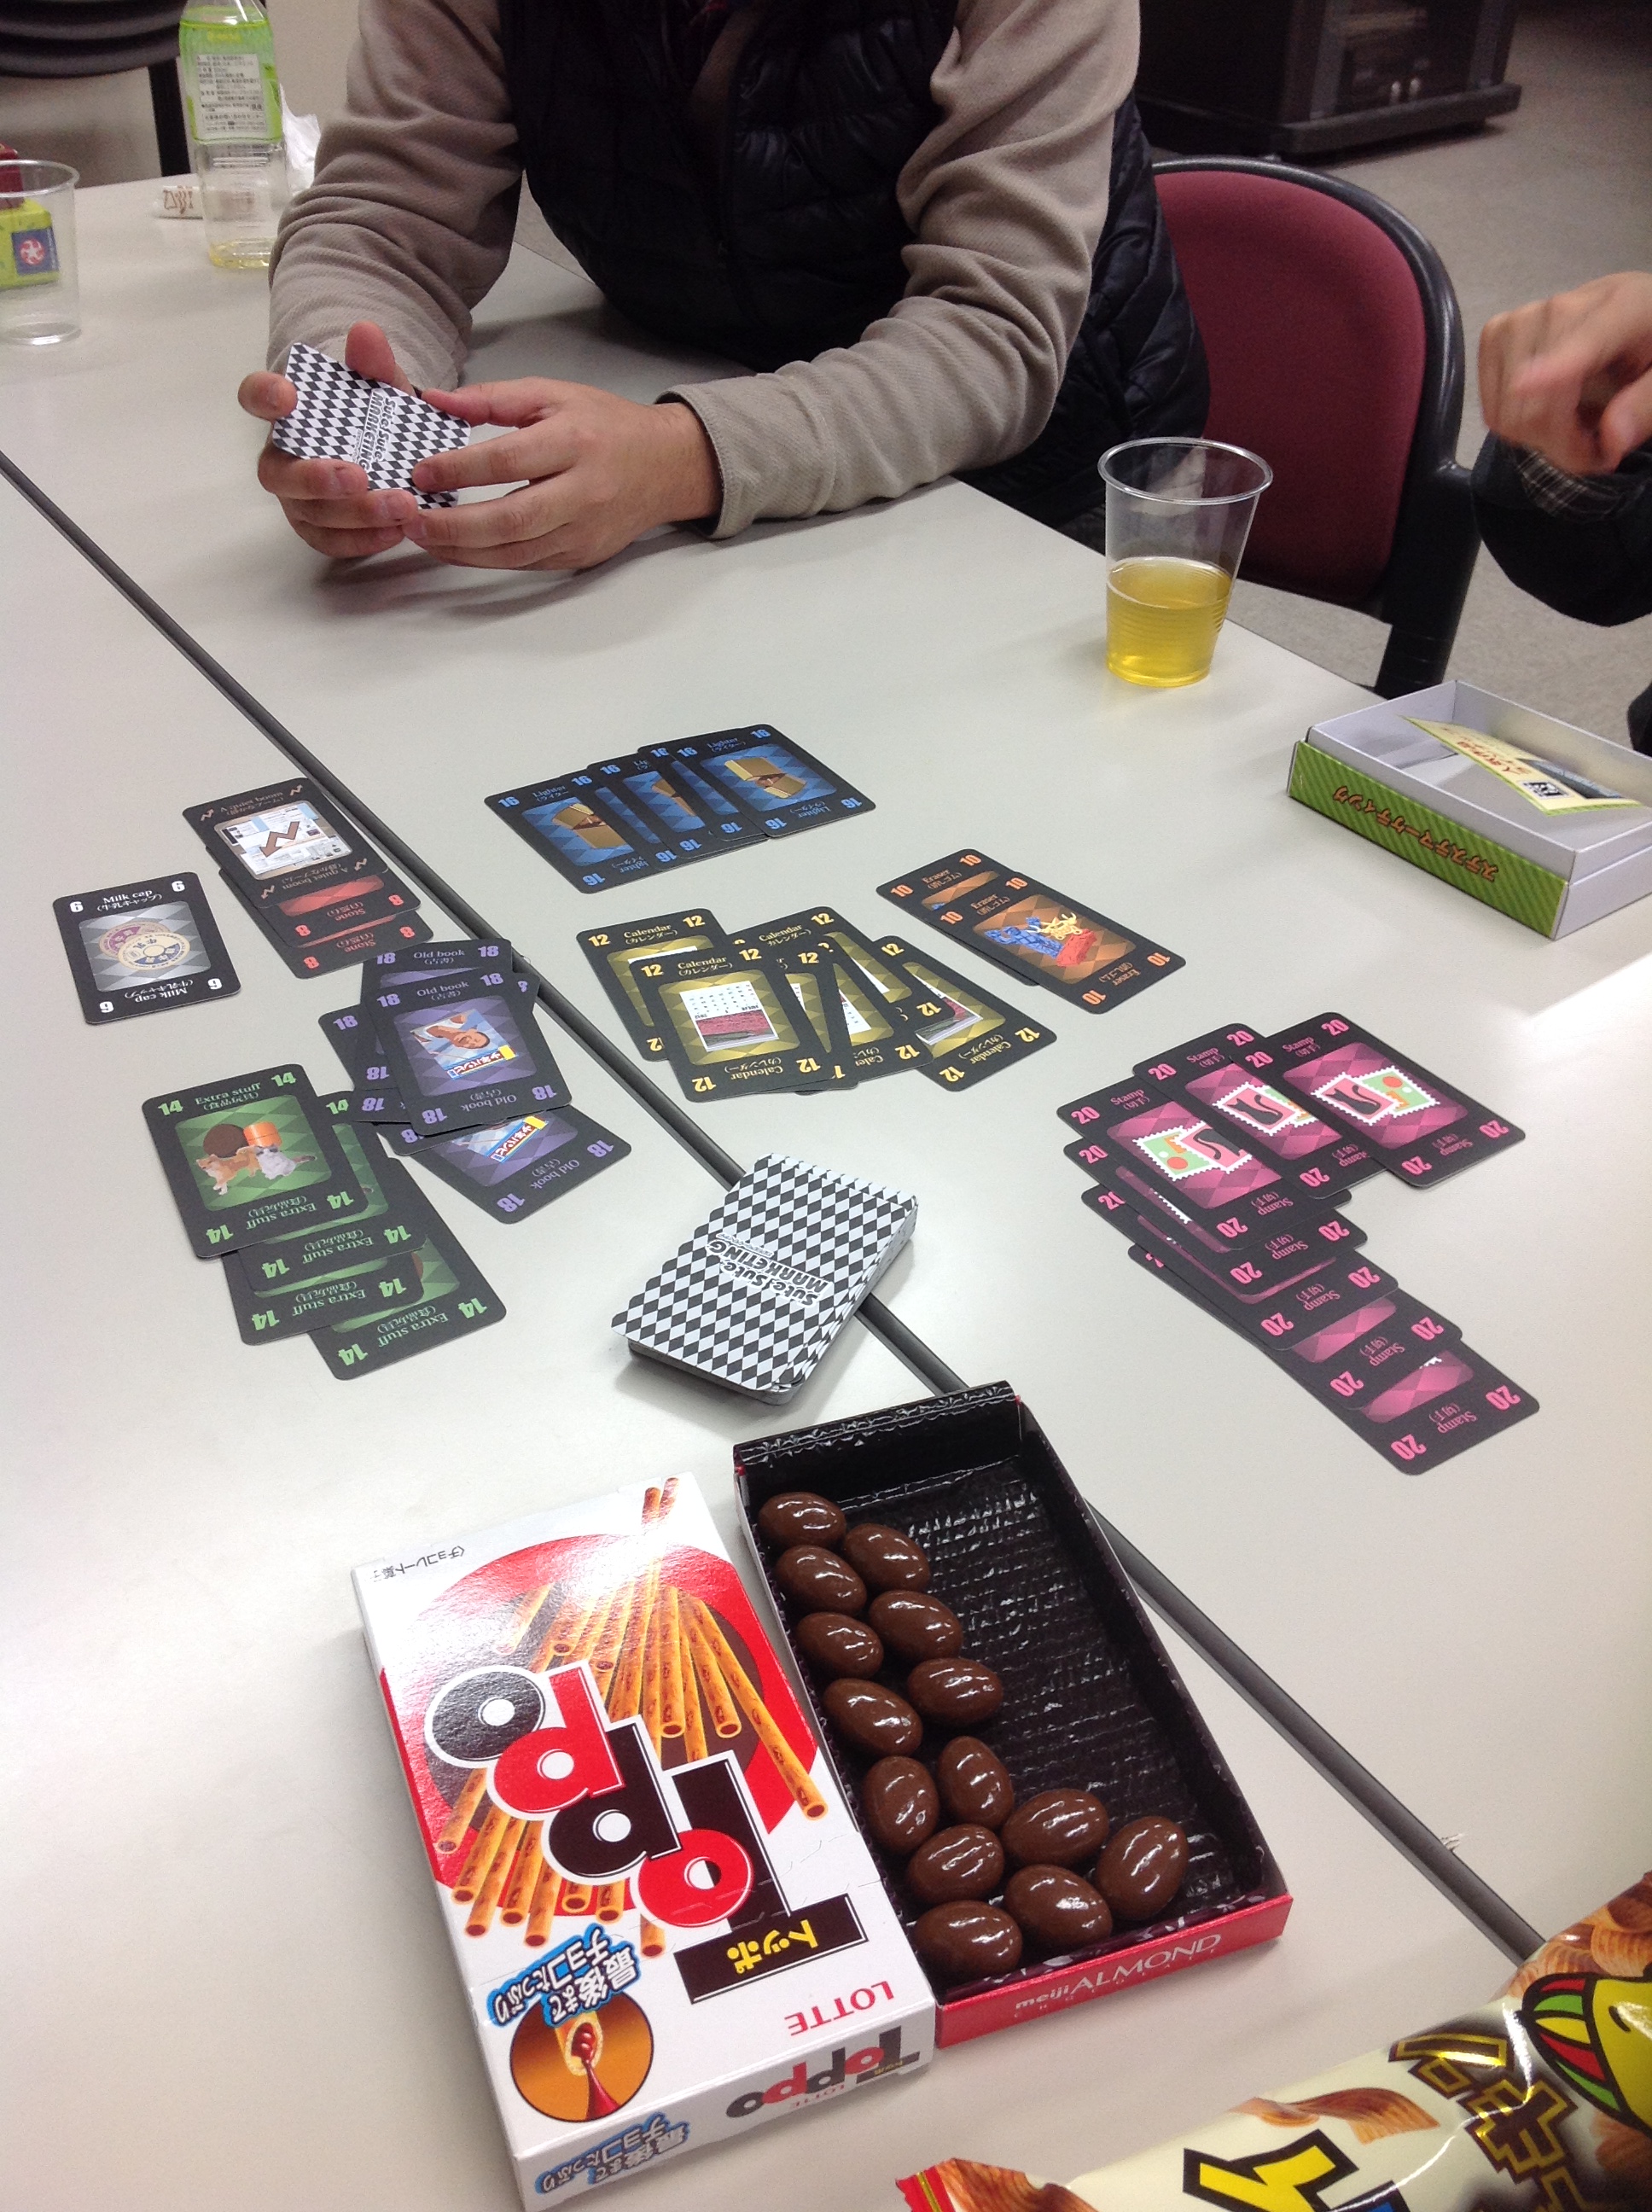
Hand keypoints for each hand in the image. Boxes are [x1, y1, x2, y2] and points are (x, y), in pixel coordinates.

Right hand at [239, 320, 424, 555]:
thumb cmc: (374, 416)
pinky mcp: (318, 530)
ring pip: (310, 514)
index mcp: (288, 414)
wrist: (394, 451)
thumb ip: (373, 364)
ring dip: (355, 514)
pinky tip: (394, 532)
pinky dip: (362, 541)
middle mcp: (283, 458)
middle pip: (278, 475)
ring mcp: (297, 499)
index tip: (287, 395)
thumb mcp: (381, 388)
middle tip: (359, 476)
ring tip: (402, 505)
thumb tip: (366, 333)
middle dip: (315, 478)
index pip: (255, 397)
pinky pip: (330, 542)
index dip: (263, 396)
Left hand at [402, 380, 720, 570]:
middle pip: (512, 518)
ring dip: (463, 550)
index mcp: (575, 443)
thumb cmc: (606, 426)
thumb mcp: (553, 395)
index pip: (509, 461)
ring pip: (516, 551)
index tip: (421, 473)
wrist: (664, 467)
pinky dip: (486, 559)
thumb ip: (493, 398)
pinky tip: (457, 548)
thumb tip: (436, 402)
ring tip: (424, 537)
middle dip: (455, 525)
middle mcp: (582, 492)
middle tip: (413, 520)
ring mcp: (583, 530)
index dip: (460, 470)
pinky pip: (526, 563)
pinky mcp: (581, 554)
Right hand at [1480, 272, 1651, 474]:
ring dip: (1539, 439)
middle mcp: (1564, 303)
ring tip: (1574, 430)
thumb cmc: (1650, 349)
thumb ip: (1647, 404)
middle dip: (1563, 441)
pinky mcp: (1496, 335)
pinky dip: (1514, 427)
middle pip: (1538, 395)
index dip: (1556, 365)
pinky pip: (1491, 410)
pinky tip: (1545, 415)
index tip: (1524, 386)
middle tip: (1596, 449)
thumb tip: (1612, 439)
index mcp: (1624, 305)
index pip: (1586, 338)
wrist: (1635, 321)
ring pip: (1509, 411)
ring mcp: (1521, 319)